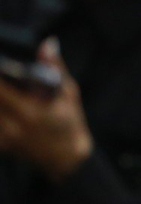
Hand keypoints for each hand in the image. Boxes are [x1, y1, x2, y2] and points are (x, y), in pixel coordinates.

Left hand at [0, 42, 91, 179]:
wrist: (66, 159)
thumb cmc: (70, 123)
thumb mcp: (69, 94)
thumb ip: (55, 68)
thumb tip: (47, 44)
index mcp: (30, 112)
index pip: (0, 88)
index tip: (0, 63)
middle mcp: (13, 126)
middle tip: (1, 73)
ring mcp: (4, 137)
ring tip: (5, 90)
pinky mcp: (1, 144)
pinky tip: (5, 103)